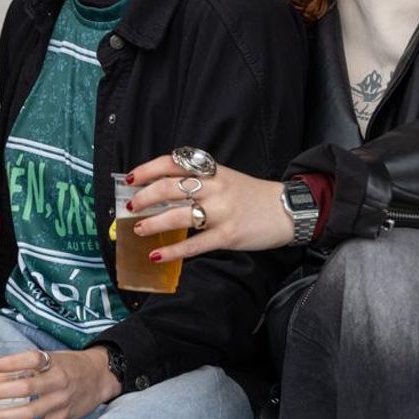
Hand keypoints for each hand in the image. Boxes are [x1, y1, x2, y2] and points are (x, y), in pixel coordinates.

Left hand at [0, 346, 121, 418]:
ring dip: (5, 416)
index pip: (32, 359)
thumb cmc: (69, 365)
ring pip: (31, 412)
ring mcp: (60, 403)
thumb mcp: (52, 358)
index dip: (12, 362)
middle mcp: (58, 382)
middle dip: (0, 391)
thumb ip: (23, 365)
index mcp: (54, 363)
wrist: (100, 377)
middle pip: (27, 388)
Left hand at [123, 156, 292, 262]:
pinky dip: (172, 250)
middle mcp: (215, 188)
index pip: (173, 163)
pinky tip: (156, 254)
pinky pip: (194, 244)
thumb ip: (198, 181)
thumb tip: (161, 191)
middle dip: (144, 198)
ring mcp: (221, 212)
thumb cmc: (251, 195)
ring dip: (153, 223)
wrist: (287, 210)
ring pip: (178, 216)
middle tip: (131, 207)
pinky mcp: (228, 235)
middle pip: (170, 188)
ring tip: (139, 229)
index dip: (148, 169)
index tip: (131, 179)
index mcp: (212, 171)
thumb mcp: (225, 178)